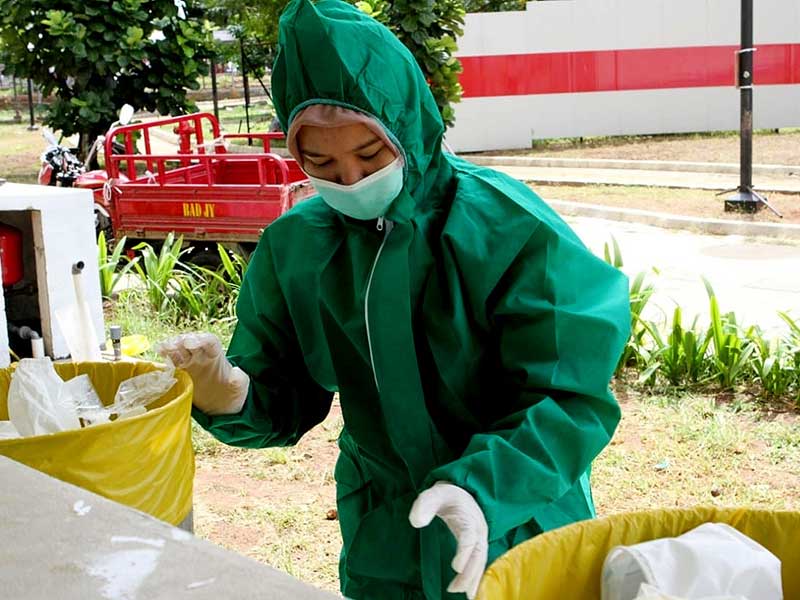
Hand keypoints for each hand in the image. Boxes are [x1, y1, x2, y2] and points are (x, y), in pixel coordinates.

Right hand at [157, 332, 248, 415]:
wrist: (221, 405)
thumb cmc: (232, 392)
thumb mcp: (240, 386)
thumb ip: (239, 379)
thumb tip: (235, 374)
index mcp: (217, 355)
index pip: (210, 342)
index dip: (201, 340)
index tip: (192, 343)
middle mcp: (202, 355)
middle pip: (192, 341)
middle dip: (183, 340)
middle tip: (174, 345)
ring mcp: (190, 361)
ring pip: (179, 348)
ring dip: (171, 345)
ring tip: (163, 348)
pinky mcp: (181, 370)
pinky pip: (171, 359)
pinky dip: (165, 354)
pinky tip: (159, 351)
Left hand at [409, 481, 487, 598]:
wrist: (462, 492)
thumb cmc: (447, 495)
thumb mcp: (434, 494)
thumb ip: (424, 505)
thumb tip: (416, 522)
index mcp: (469, 518)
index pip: (469, 537)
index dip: (464, 553)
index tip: (456, 567)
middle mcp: (478, 530)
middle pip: (478, 555)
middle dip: (469, 573)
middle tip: (456, 588)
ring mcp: (480, 539)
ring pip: (480, 562)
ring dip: (473, 579)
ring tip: (465, 596)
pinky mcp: (477, 546)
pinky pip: (479, 564)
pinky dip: (476, 578)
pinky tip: (470, 592)